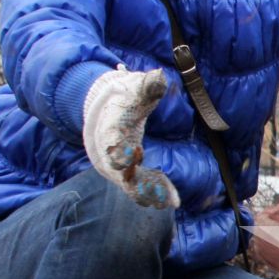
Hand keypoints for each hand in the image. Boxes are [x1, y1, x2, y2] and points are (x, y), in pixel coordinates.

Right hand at [83, 68, 178, 209]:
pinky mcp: (126, 172)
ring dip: (148, 192)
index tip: (130, 155)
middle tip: (157, 193)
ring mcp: (115, 164)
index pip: (110, 139)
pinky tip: (171, 200)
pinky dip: (153, 192)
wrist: (106, 109)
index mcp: (109, 127)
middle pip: (118, 171)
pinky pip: (138, 187)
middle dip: (136, 181)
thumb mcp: (134, 87)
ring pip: (129, 184)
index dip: (119, 149)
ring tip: (168, 201)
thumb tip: (159, 77)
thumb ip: (147, 85)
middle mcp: (108, 150)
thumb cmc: (124, 96)